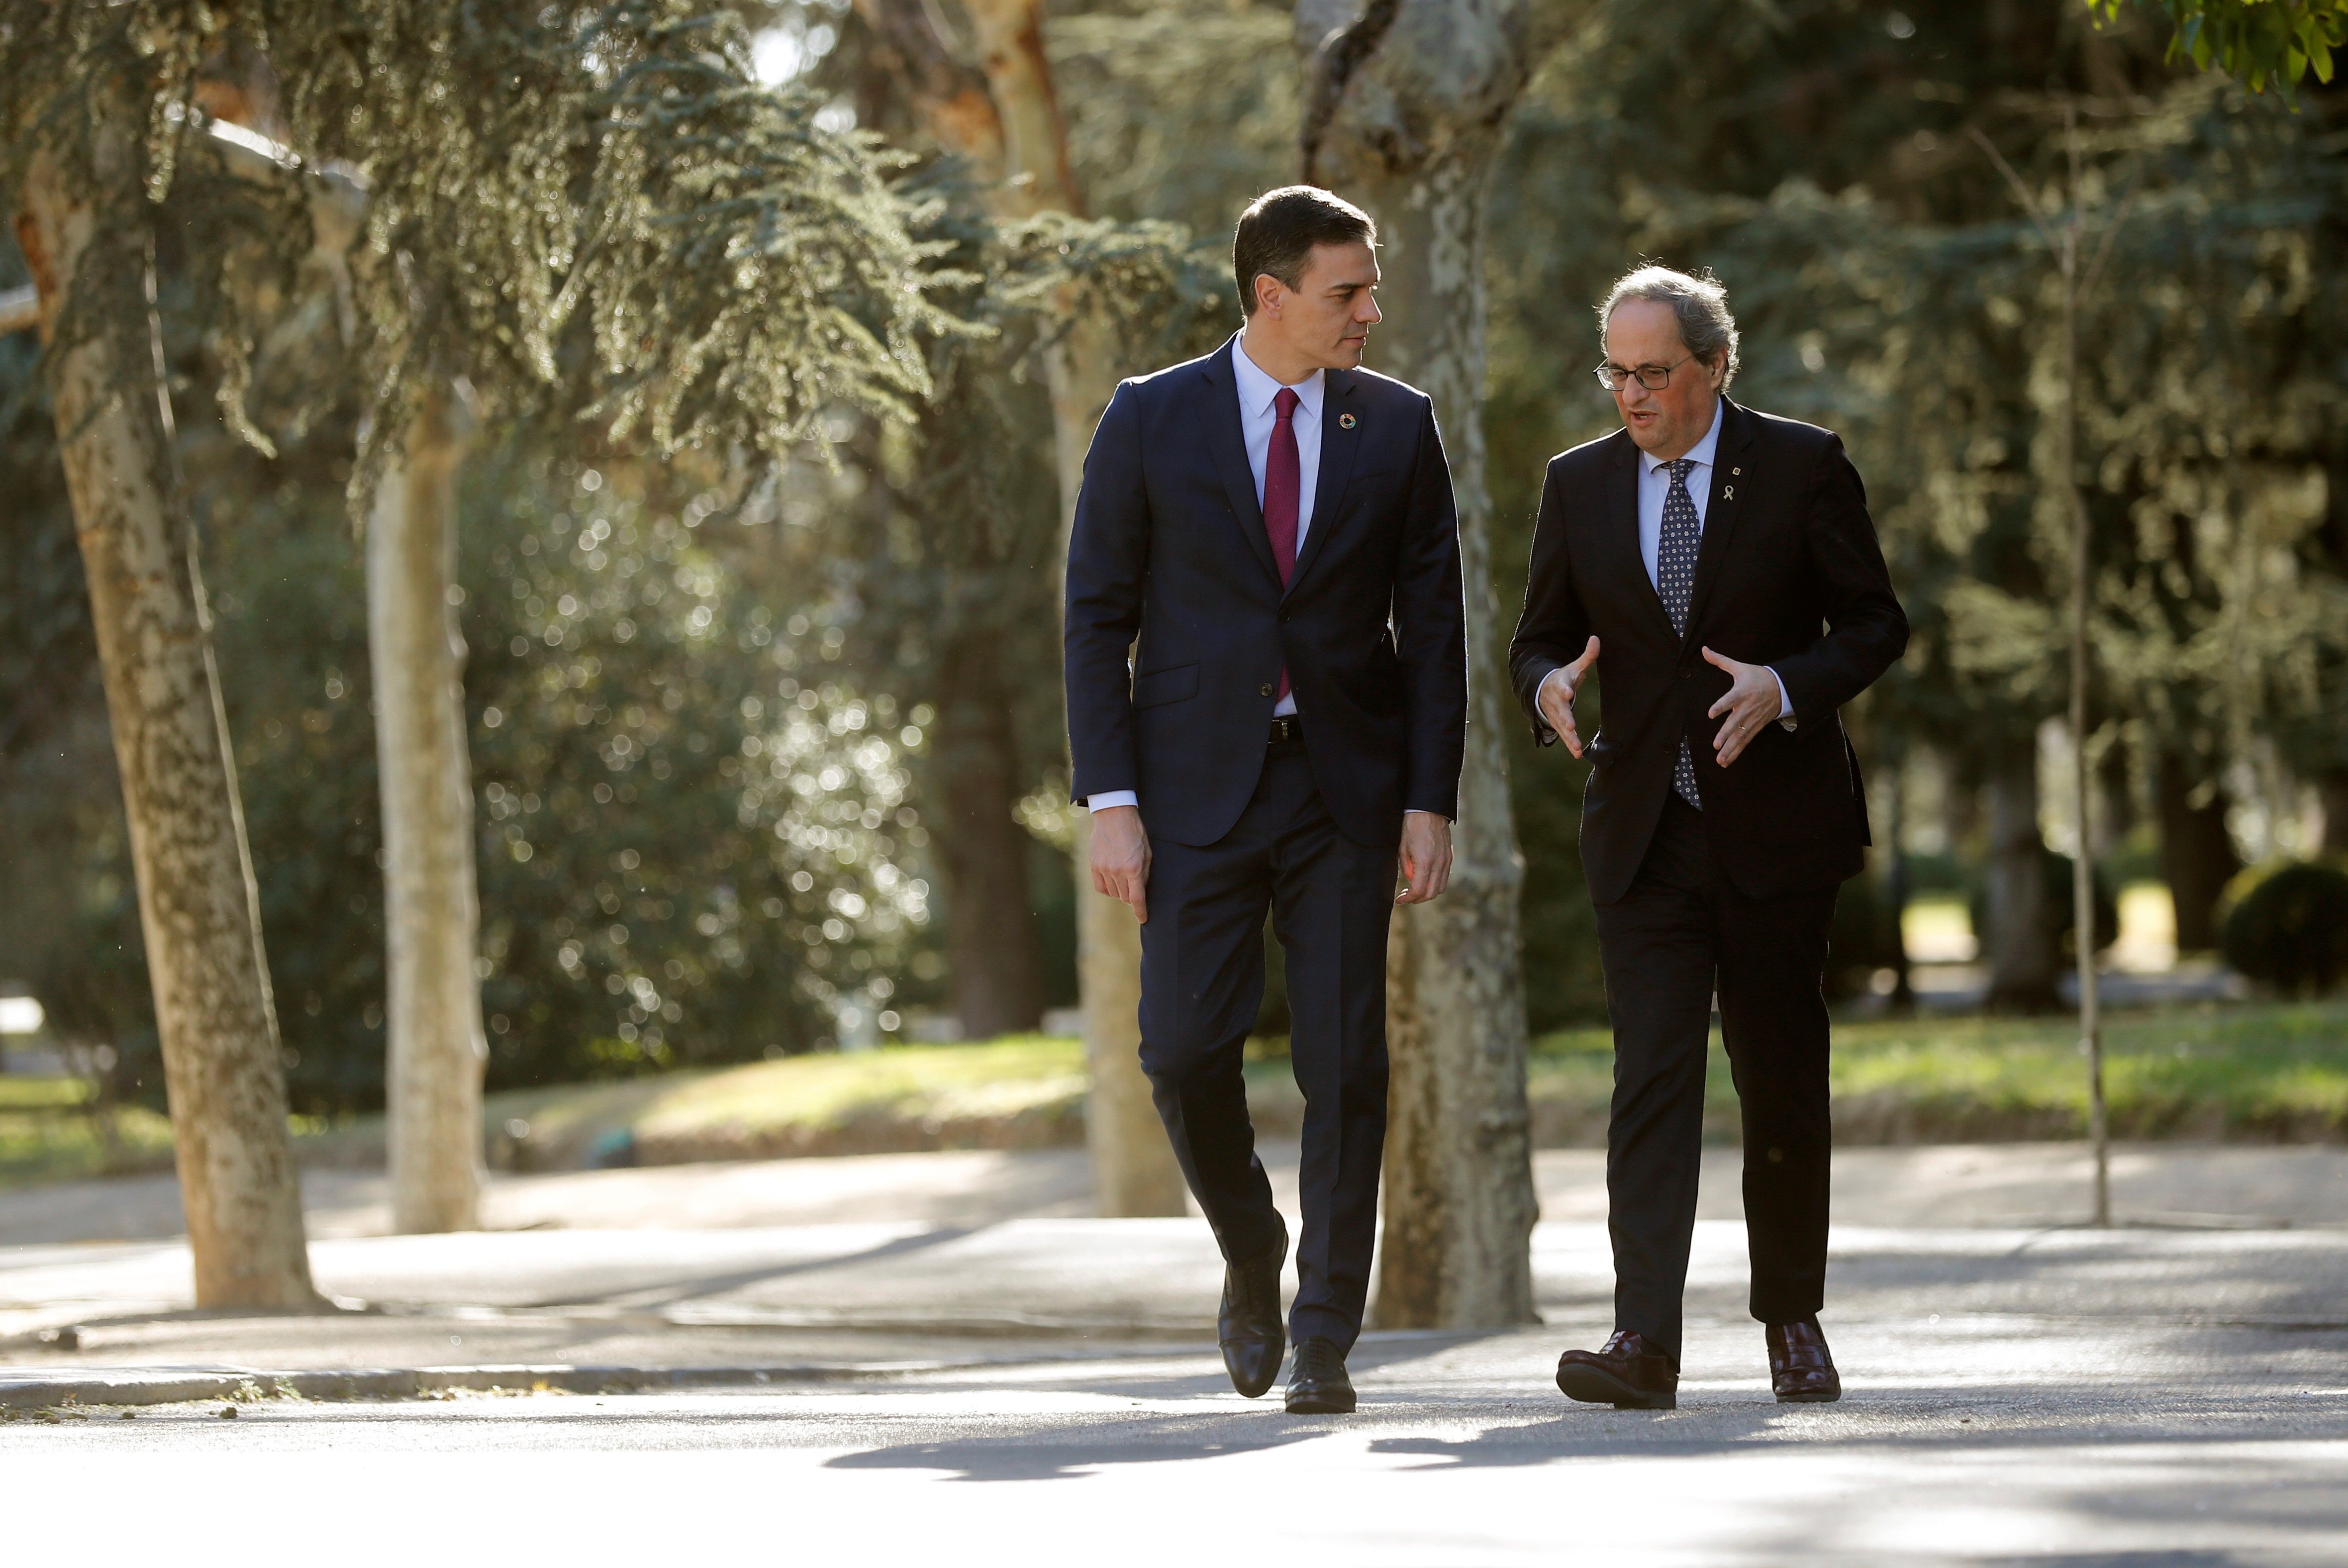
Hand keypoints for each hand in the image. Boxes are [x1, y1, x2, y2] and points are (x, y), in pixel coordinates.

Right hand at [1088, 805, 1151, 923]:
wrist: (1114, 815)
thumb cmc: (1135, 832)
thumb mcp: (1147, 852)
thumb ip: (1144, 874)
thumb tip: (1141, 891)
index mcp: (1133, 868)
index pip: (1137, 899)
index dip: (1141, 912)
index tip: (1143, 919)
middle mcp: (1117, 871)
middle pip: (1125, 897)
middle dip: (1132, 897)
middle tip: (1135, 886)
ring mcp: (1104, 869)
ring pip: (1114, 893)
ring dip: (1121, 891)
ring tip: (1124, 878)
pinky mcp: (1094, 866)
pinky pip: (1101, 887)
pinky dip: (1108, 888)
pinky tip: (1113, 881)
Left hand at [1397, 811, 1452, 904]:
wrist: (1428, 811)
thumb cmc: (1412, 827)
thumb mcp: (1403, 849)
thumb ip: (1407, 868)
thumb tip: (1411, 880)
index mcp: (1425, 862)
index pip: (1418, 890)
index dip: (1408, 899)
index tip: (1400, 900)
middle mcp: (1438, 864)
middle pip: (1431, 893)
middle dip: (1417, 899)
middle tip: (1407, 897)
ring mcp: (1446, 861)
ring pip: (1440, 888)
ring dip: (1428, 893)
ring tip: (1416, 890)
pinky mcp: (1449, 857)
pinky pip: (1444, 878)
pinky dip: (1435, 884)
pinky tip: (1425, 879)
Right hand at [1534, 636, 1600, 757]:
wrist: (1544, 690)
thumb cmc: (1564, 678)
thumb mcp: (1574, 666)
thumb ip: (1587, 655)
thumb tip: (1596, 638)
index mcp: (1559, 685)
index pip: (1561, 687)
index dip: (1564, 690)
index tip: (1568, 693)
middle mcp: (1555, 702)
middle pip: (1560, 710)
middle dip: (1565, 718)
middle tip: (1571, 725)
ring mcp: (1555, 715)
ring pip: (1560, 726)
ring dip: (1568, 737)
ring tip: (1576, 747)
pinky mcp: (1558, 724)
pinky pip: (1563, 736)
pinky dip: (1569, 744)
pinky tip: (1577, 754)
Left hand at [1702, 646, 1783, 766]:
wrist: (1783, 687)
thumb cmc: (1758, 677)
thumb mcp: (1740, 667)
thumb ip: (1720, 661)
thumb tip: (1704, 650)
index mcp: (1742, 692)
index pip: (1730, 699)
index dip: (1721, 706)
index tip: (1711, 713)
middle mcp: (1747, 708)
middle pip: (1735, 722)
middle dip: (1726, 734)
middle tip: (1716, 744)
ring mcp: (1752, 719)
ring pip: (1740, 736)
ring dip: (1730, 749)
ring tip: (1720, 759)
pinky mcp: (1756, 727)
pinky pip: (1745, 741)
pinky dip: (1736, 752)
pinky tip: (1726, 761)